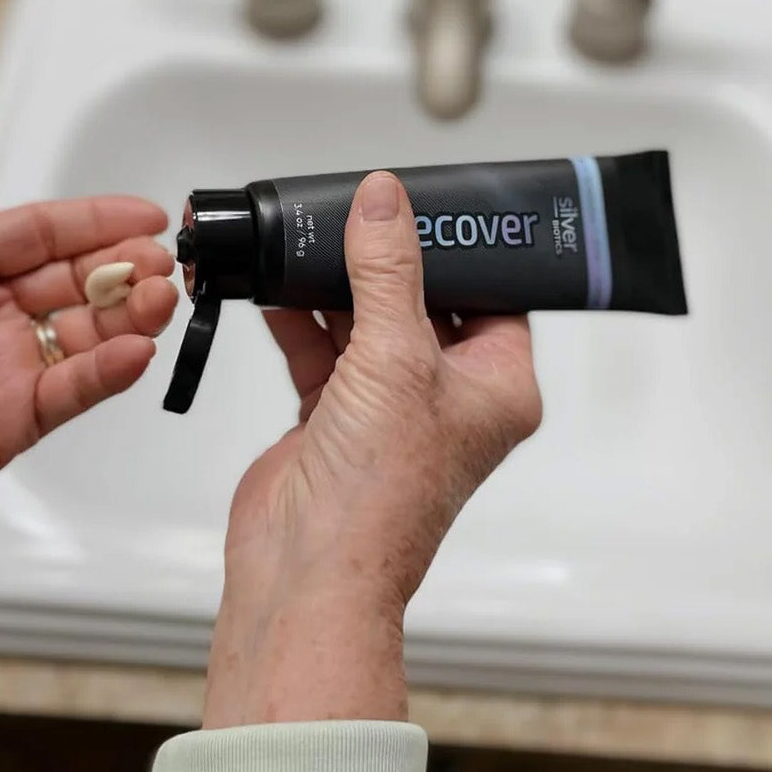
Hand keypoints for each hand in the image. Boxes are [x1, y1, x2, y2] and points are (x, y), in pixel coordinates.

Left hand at [0, 195, 177, 594]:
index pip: (28, 235)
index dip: (88, 222)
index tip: (141, 215)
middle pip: (70, 279)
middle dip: (122, 267)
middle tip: (161, 264)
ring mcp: (0, 371)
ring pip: (84, 333)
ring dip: (128, 316)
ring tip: (161, 304)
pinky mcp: (11, 425)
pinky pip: (71, 392)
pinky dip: (108, 373)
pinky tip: (135, 355)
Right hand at [205, 171, 541, 727]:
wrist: (307, 569)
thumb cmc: (379, 497)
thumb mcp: (395, 358)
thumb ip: (386, 271)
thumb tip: (384, 202)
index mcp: (496, 386)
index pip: (494, 295)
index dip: (465, 249)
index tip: (430, 204)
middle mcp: (447, 397)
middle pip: (422, 302)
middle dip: (386, 259)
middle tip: (362, 208)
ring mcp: (387, 408)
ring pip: (365, 322)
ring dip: (335, 284)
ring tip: (308, 235)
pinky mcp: (334, 417)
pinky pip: (321, 349)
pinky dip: (299, 318)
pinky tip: (275, 284)